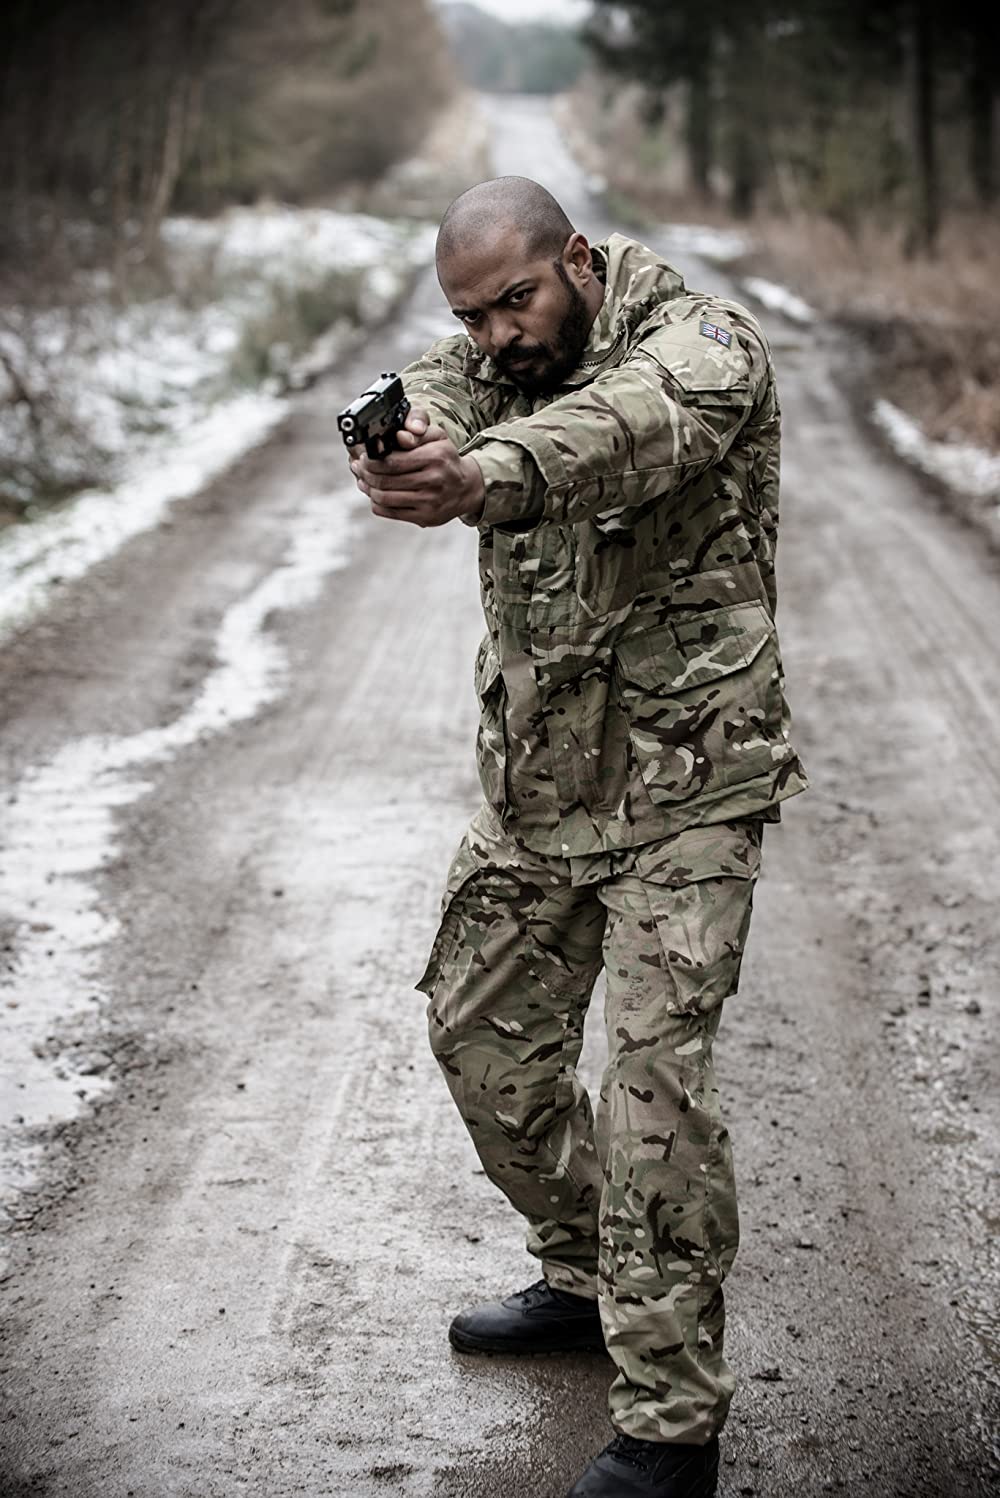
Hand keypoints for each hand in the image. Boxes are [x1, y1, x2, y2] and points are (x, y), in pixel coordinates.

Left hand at [349, 407, 484, 526]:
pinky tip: (374, 494)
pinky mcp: (424, 518)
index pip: (392, 461)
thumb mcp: (437, 438)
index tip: (364, 457)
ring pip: (384, 497)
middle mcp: (433, 481)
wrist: (466, 488)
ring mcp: (429, 502)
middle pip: (385, 480)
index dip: (371, 460)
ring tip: (363, 480)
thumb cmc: (447, 459)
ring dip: (368, 488)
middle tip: (359, 468)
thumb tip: (398, 436)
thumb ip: (417, 431)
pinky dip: (376, 503)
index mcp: (435, 457)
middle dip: (365, 473)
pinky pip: (389, 512)